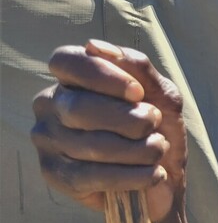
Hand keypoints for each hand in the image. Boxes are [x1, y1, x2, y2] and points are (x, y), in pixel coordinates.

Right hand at [31, 39, 187, 222]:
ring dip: (139, 150)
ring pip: (90, 145)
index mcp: (71, 78)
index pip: (66, 62)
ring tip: (158, 150)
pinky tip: (153, 173)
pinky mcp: (55, 175)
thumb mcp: (160, 94)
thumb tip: (94, 46)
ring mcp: (47, 140)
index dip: (102, 75)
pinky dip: (131, 176)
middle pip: (78, 107)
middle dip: (130, 119)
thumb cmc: (157, 128)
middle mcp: (50, 105)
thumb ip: (137, 67)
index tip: (137, 93)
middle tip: (153, 125)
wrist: (163, 175)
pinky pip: (91, 176)